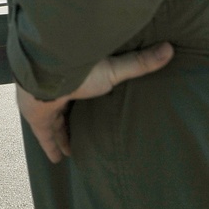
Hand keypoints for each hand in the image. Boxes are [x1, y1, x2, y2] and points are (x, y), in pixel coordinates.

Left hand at [17, 42, 173, 163]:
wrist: (47, 72)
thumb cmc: (80, 68)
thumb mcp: (114, 69)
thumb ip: (139, 63)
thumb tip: (171, 49)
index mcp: (73, 76)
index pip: (81, 87)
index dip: (86, 95)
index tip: (93, 101)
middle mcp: (57, 89)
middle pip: (65, 106)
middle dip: (70, 116)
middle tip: (80, 129)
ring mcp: (44, 104)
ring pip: (53, 122)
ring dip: (61, 135)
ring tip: (72, 149)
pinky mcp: (37, 120)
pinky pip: (44, 137)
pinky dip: (50, 147)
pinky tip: (57, 160)